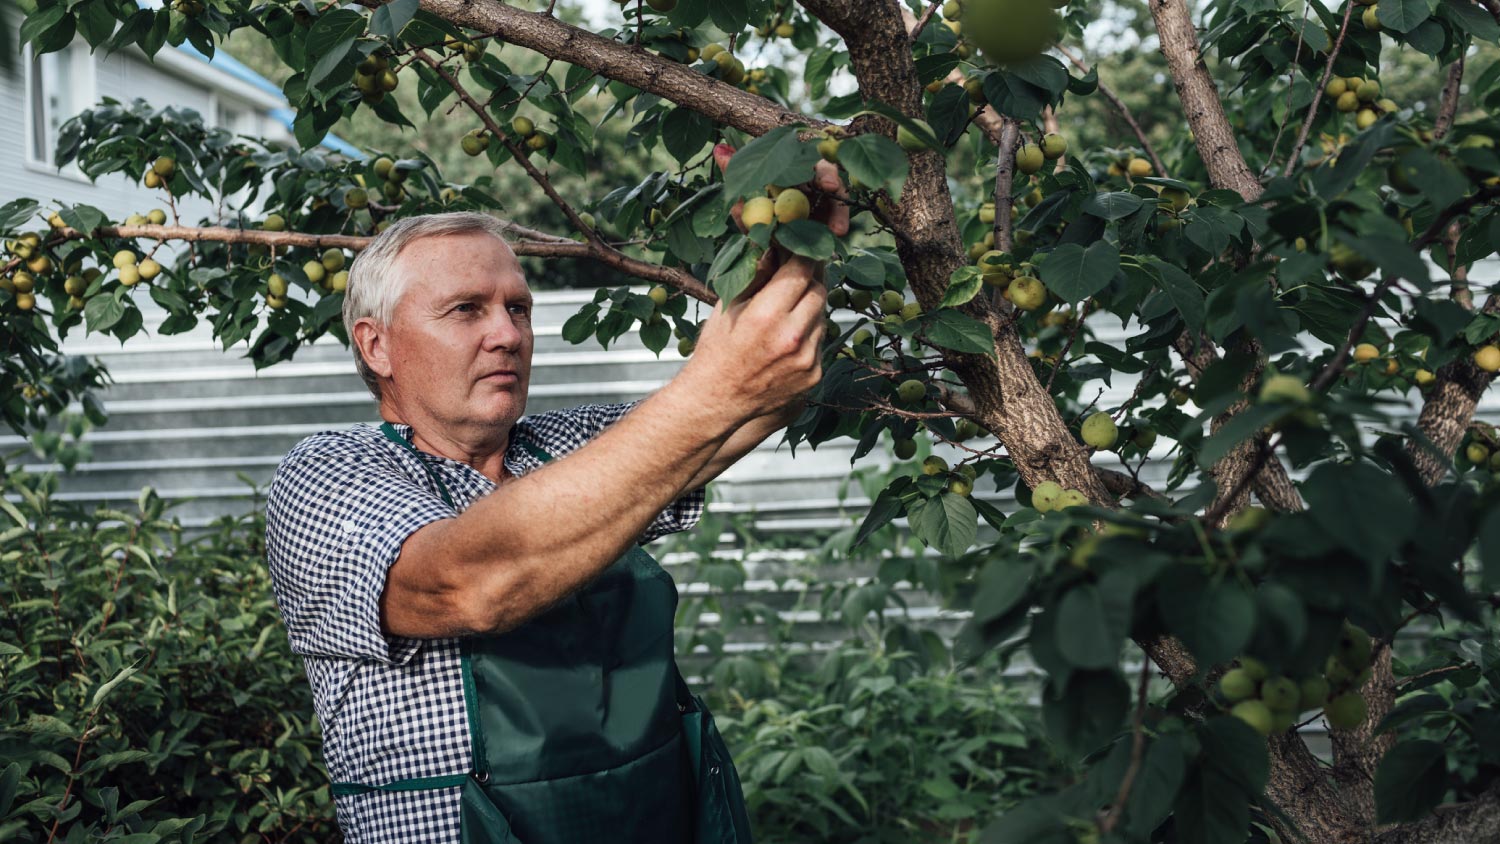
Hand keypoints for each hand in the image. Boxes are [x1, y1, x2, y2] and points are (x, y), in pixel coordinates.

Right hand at [674, 143, 847, 424]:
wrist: (715, 404)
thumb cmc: (715, 352)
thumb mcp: (728, 307)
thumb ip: (755, 275)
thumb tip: (772, 241)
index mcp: (767, 315)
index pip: (802, 269)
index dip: (805, 253)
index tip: (803, 244)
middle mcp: (792, 337)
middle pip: (819, 290)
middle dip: (810, 278)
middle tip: (798, 272)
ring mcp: (807, 359)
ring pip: (822, 316)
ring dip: (809, 307)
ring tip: (785, 312)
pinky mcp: (814, 376)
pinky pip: (820, 342)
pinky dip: (809, 334)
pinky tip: (786, 340)